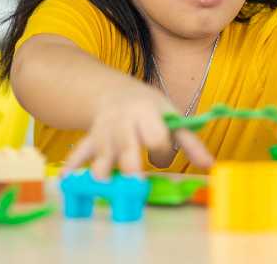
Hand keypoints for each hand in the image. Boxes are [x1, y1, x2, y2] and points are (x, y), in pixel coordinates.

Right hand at [61, 84, 213, 178]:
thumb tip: (210, 164)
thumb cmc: (148, 109)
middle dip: (130, 164)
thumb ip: (190, 142)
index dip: (160, 150)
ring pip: (103, 150)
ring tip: (102, 184)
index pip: (155, 134)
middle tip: (136, 184)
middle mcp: (124, 120)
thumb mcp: (171, 116)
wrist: (112, 91)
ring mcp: (105, 130)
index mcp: (147, 112)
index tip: (161, 157)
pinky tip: (67, 180)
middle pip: (127, 144)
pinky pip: (80, 151)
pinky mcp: (91, 139)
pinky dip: (73, 165)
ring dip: (101, 167)